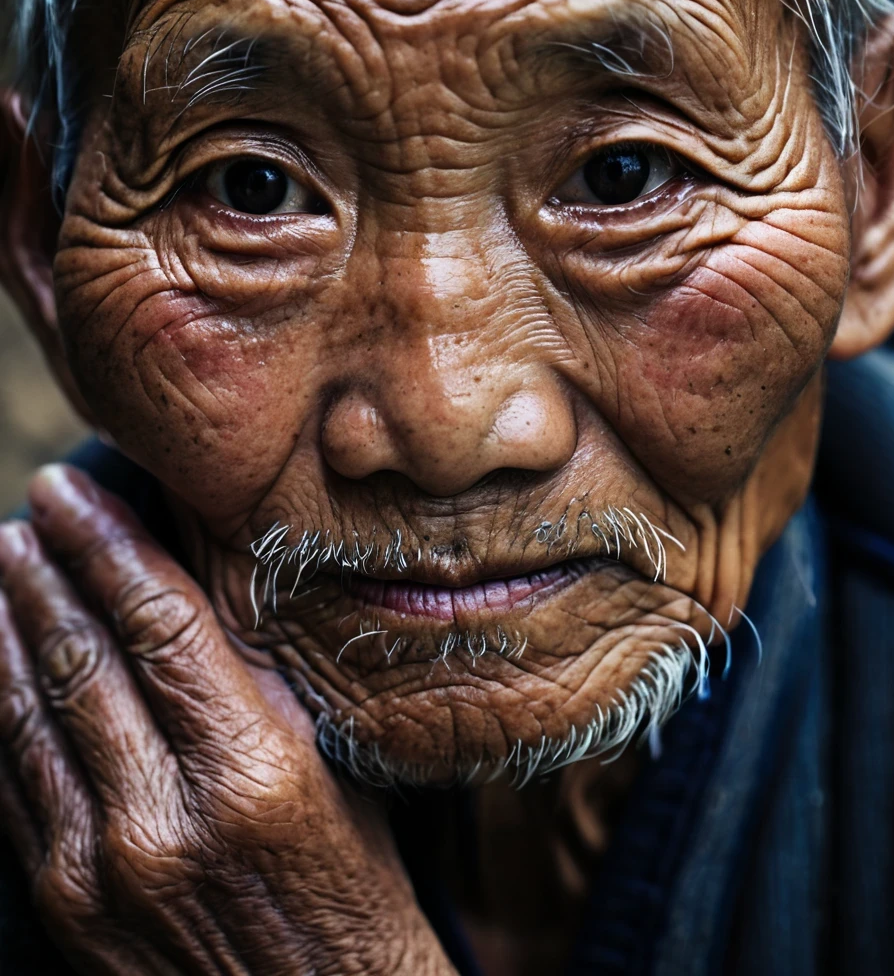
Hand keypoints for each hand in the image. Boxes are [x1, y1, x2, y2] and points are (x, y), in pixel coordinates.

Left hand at [0, 465, 454, 975]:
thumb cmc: (352, 886)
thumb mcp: (332, 766)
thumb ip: (258, 677)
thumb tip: (198, 577)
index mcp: (255, 769)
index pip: (161, 623)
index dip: (110, 547)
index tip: (77, 494)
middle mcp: (168, 815)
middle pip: (87, 658)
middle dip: (50, 570)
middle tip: (32, 510)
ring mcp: (104, 867)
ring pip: (33, 714)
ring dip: (10, 628)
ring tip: (2, 565)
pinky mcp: (68, 905)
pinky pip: (15, 783)